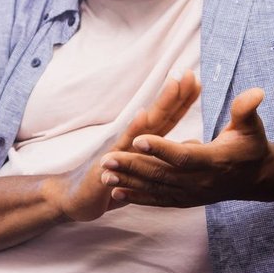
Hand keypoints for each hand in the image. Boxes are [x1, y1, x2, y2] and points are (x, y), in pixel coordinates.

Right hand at [46, 72, 200, 221]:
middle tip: (189, 73)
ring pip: (145, 124)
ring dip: (160, 104)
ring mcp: (120, 150)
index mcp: (142, 144)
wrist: (76, 199)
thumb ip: (164, 156)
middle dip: (175, 95)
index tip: (196, 81)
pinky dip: (134, 129)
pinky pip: (123, 145)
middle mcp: (132, 142)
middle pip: (159, 116)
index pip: (166, 119)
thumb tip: (193, 143)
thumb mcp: (140, 171)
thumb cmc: (110, 183)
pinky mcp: (109, 163)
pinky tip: (142, 114)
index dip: (181, 101)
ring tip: (174, 84)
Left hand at [101, 88, 273, 207]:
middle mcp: (200, 182)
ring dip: (129, 182)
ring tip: (104, 175)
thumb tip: (255, 92)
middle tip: (106, 158)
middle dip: (132, 167)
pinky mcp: (186, 200)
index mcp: (213, 161)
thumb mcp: (252, 126)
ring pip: (156, 189)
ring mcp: (192, 194)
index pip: (183, 156)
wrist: (257, 178)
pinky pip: (159, 200)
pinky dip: (137, 197)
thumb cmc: (252, 147)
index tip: (137, 138)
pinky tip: (116, 192)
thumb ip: (246, 110)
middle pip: (162, 174)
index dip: (160, 148)